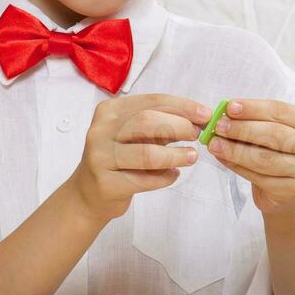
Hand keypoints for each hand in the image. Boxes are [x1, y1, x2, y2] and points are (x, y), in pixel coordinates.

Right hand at [70, 93, 210, 220]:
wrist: (88, 193)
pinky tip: (172, 175)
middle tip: (197, 136)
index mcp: (110, 110)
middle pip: (147, 121)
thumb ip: (162, 124)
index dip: (182, 106)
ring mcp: (100, 157)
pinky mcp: (106, 184)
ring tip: (191, 157)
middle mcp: (101, 130)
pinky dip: (165, 177)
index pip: (152, 100)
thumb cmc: (119, 158)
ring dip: (175, 155)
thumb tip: (199, 119)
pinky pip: (144, 180)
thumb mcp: (135, 134)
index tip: (206, 114)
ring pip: (146, 153)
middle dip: (179, 126)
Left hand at [206, 99, 294, 214]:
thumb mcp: (273, 132)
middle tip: (218, 126)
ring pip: (264, 158)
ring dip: (235, 150)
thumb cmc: (279, 153)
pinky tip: (223, 159)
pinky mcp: (291, 190)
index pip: (280, 111)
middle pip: (273, 134)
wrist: (288, 191)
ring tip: (214, 144)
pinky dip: (237, 166)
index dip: (253, 108)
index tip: (229, 106)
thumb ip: (254, 121)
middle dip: (242, 129)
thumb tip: (224, 115)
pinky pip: (258, 177)